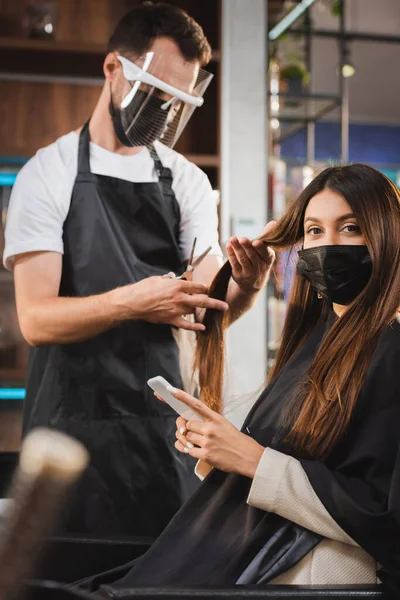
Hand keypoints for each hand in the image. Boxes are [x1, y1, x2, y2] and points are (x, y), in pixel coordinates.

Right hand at [112, 276, 228, 331]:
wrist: (133, 302)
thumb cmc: (144, 288)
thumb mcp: (159, 279)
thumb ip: (171, 280)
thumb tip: (175, 279)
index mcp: (178, 286)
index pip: (198, 286)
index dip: (204, 287)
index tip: (207, 289)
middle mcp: (180, 298)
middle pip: (202, 300)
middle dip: (215, 303)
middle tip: (224, 305)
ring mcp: (177, 310)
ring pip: (194, 310)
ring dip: (200, 310)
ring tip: (207, 311)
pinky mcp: (171, 319)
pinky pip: (186, 324)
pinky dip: (194, 327)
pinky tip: (202, 328)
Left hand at [169, 388, 264, 478]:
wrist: (249, 457)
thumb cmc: (237, 441)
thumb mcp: (225, 425)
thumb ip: (208, 422)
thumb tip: (190, 424)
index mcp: (216, 418)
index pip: (196, 405)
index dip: (182, 397)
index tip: (171, 391)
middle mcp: (211, 428)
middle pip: (187, 424)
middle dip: (187, 429)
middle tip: (191, 432)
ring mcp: (208, 442)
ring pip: (186, 437)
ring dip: (188, 440)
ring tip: (197, 442)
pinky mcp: (206, 455)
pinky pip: (189, 450)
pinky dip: (190, 450)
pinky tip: (198, 451)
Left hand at [226, 221, 276, 293]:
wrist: (252, 284)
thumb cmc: (260, 262)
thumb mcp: (266, 252)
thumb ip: (267, 237)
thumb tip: (273, 222)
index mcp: (268, 261)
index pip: (266, 254)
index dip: (261, 248)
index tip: (256, 242)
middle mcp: (259, 268)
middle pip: (253, 256)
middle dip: (247, 247)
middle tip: (242, 239)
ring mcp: (248, 273)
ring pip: (243, 259)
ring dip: (237, 248)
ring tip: (233, 238)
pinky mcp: (238, 274)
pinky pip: (234, 263)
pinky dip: (231, 254)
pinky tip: (228, 245)